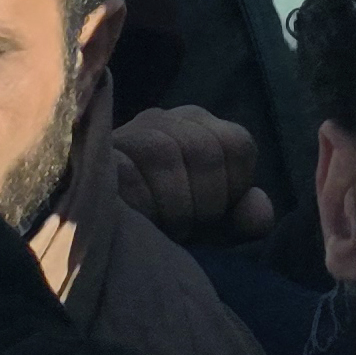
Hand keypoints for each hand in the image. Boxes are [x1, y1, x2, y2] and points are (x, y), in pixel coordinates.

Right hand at [107, 105, 274, 242]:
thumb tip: (260, 209)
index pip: (237, 146)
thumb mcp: (210, 229)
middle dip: (202, 204)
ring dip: (170, 207)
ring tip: (161, 227)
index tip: (211, 217)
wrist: (100, 236)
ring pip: (164, 152)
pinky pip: (125, 170)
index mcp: (199, 127)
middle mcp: (164, 118)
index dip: (232, 190)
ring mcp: (127, 132)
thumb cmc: (163, 227)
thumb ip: (242, 220)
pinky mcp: (95, 152)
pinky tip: (139, 220)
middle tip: (183, 228)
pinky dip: (140, 204)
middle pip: (205, 151)